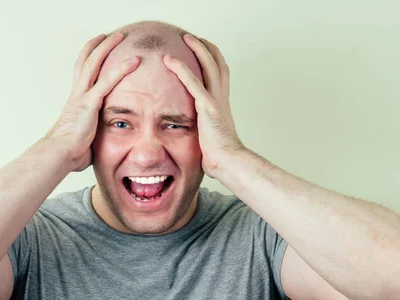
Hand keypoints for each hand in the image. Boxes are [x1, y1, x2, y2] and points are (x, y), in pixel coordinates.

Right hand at [44, 32, 140, 171]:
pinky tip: (135, 60)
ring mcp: (82, 97)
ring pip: (94, 63)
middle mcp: (76, 95)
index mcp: (75, 103)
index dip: (88, 61)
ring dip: (107, 47)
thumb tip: (96, 148)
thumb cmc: (69, 154)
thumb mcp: (83, 142)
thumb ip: (91, 138)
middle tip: (106, 35)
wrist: (59, 155)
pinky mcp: (89, 103)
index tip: (96, 53)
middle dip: (96, 47)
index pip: (81, 76)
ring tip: (121, 36)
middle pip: (84, 62)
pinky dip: (122, 69)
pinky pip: (108, 81)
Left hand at [163, 34, 243, 178]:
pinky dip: (181, 69)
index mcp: (222, 105)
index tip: (205, 50)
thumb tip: (194, 139)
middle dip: (207, 48)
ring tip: (185, 38)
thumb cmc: (220, 157)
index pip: (220, 75)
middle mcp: (221, 98)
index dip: (213, 60)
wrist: (229, 162)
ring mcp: (216, 101)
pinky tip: (170, 60)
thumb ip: (202, 132)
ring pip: (209, 65)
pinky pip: (193, 82)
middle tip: (194, 37)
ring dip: (197, 49)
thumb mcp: (209, 139)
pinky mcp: (207, 107)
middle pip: (218, 64)